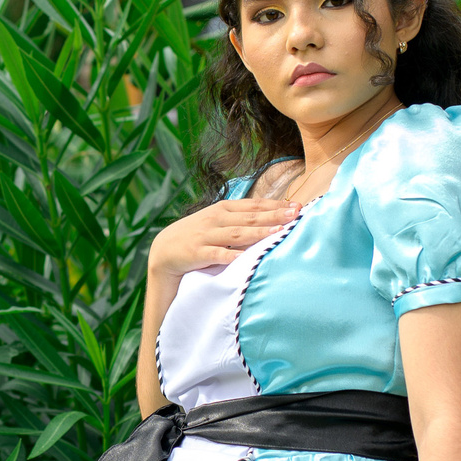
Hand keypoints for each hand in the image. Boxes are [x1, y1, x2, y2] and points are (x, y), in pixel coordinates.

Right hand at [146, 199, 299, 279]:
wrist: (164, 250)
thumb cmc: (197, 235)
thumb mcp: (217, 221)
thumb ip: (239, 218)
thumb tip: (270, 215)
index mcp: (223, 209)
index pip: (254, 205)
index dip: (275, 204)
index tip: (296, 205)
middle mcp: (216, 219)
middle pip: (250, 217)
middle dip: (274, 215)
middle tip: (296, 214)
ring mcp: (206, 236)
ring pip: (237, 234)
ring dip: (259, 232)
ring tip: (278, 230)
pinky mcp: (197, 253)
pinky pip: (217, 255)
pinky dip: (231, 255)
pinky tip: (245, 257)